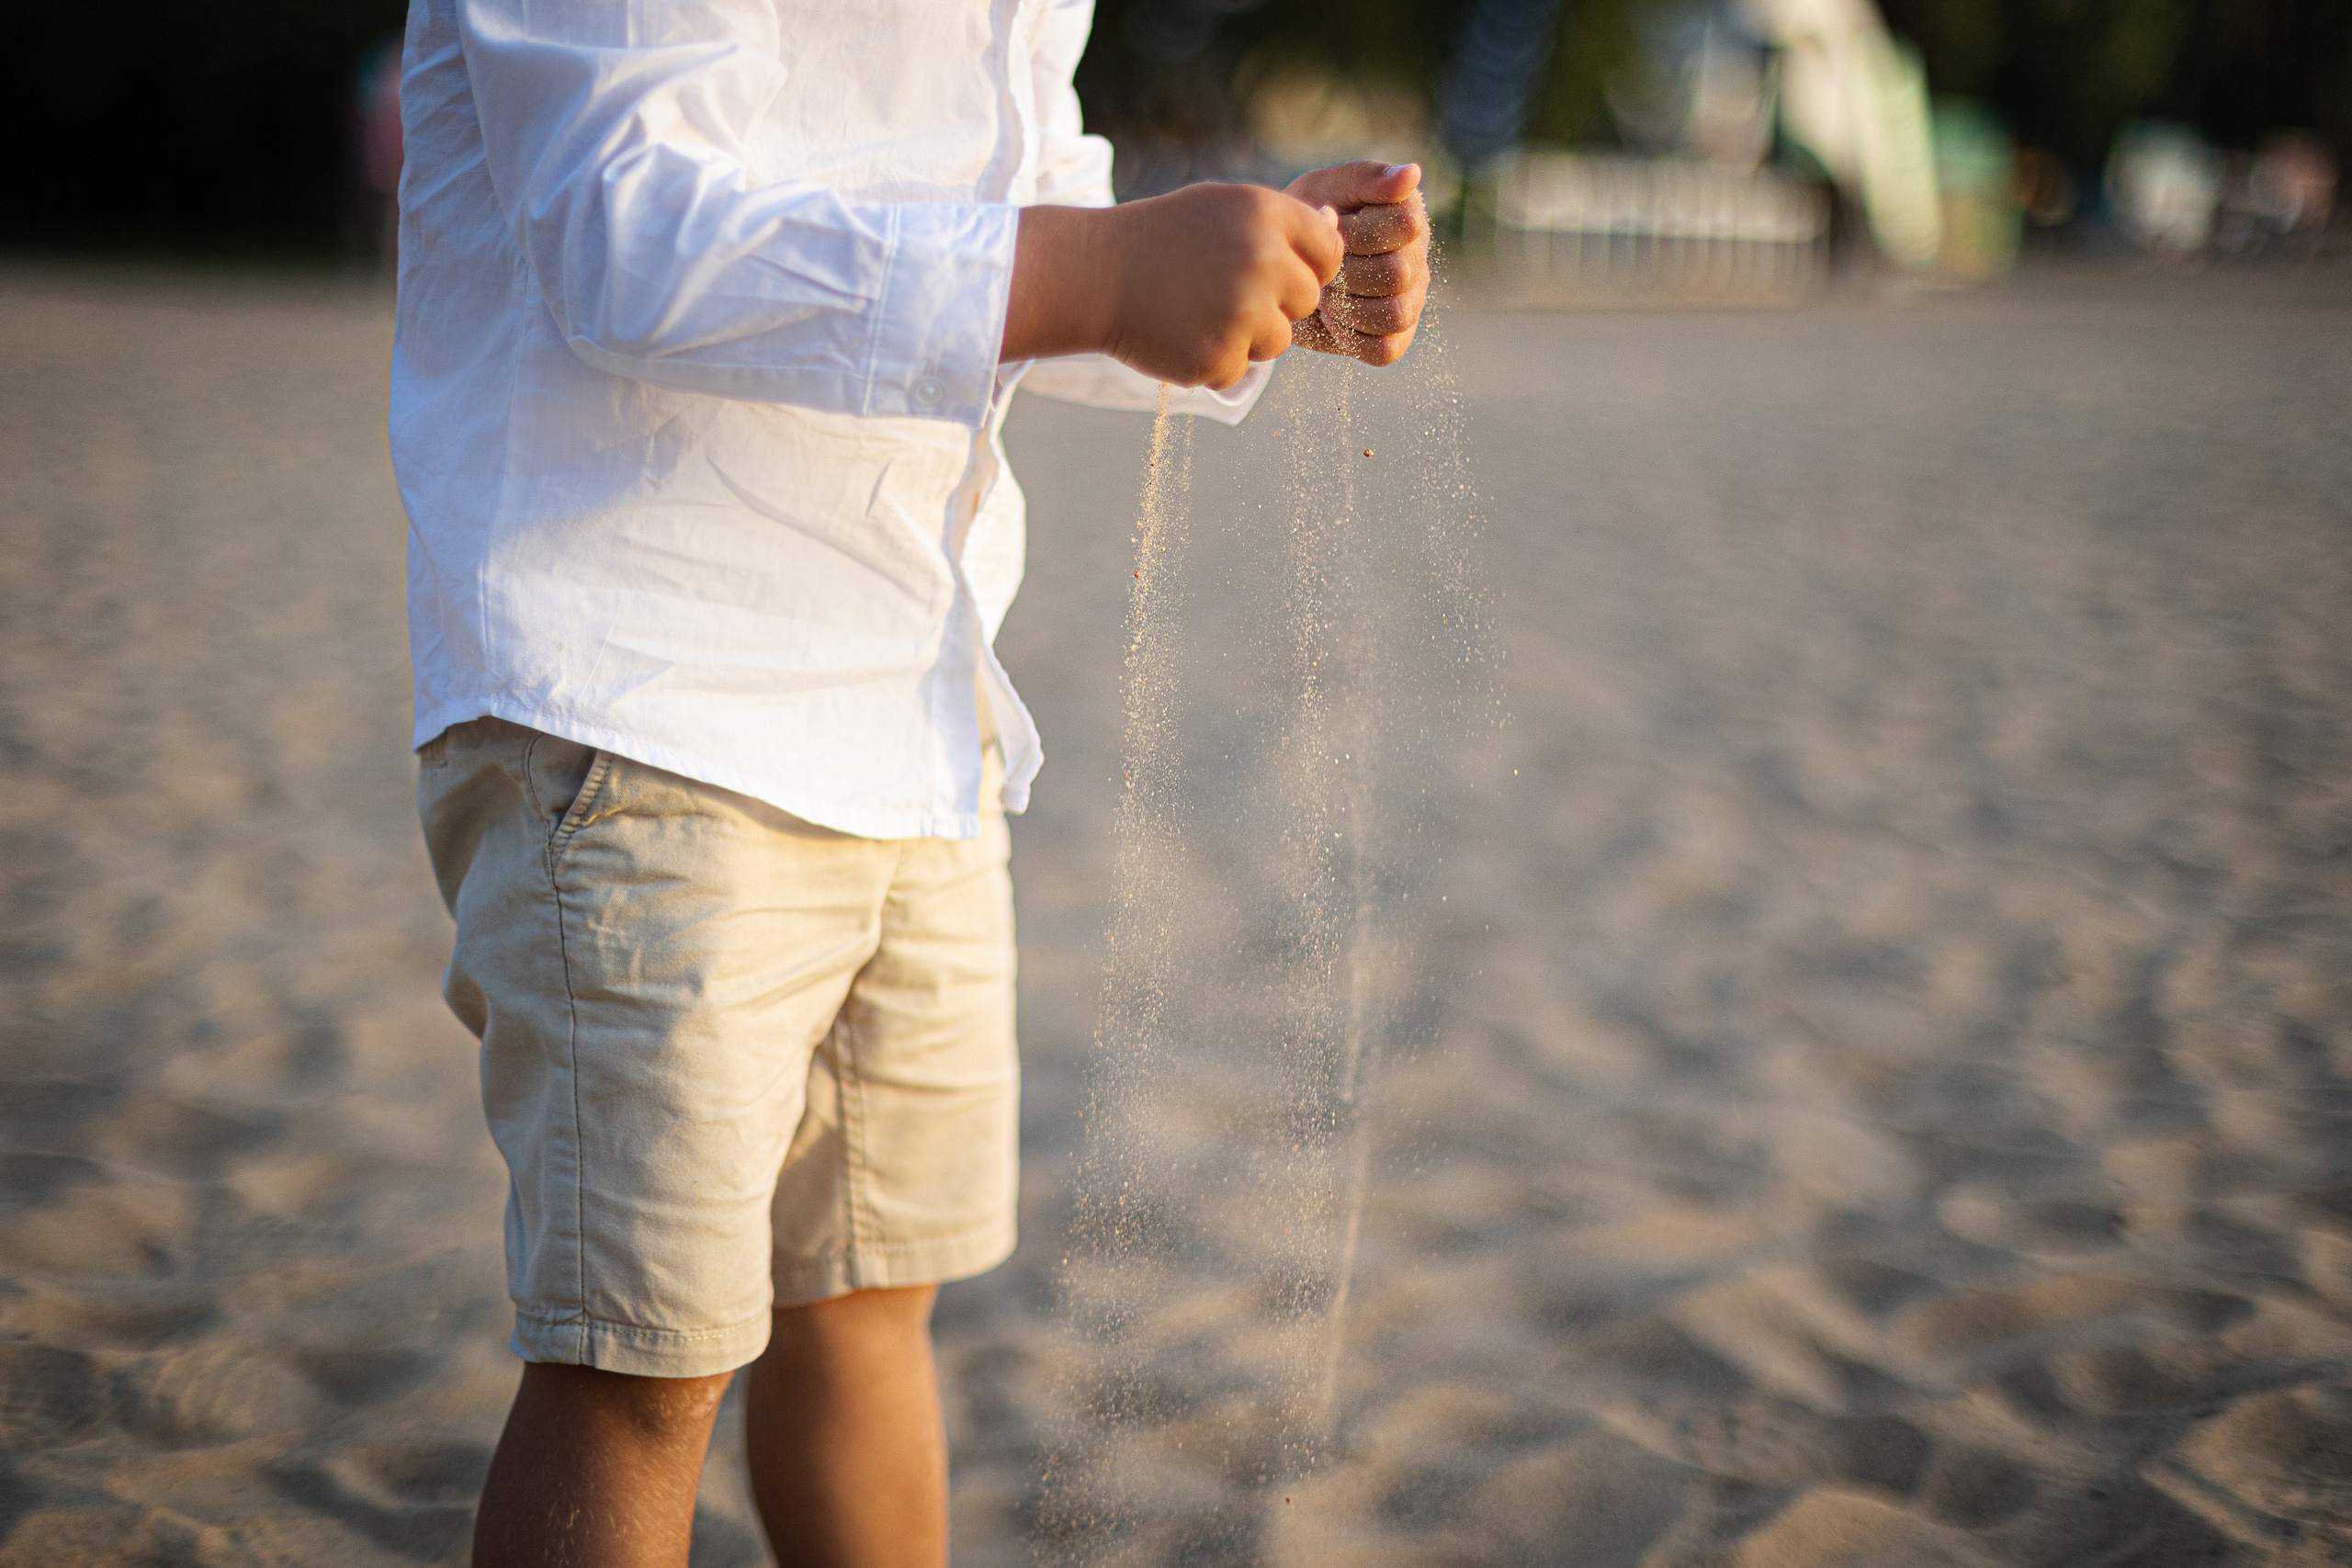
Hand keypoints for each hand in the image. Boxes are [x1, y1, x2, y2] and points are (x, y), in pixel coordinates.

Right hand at [1003, 184, 1343, 388]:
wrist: (1094, 275)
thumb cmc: (1161, 237)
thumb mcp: (1221, 207)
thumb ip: (1280, 221)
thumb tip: (1335, 223)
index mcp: (1267, 215)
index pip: (1329, 252)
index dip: (1304, 265)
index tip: (1268, 268)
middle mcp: (1263, 260)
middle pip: (1308, 300)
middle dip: (1275, 302)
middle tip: (1221, 290)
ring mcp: (1243, 312)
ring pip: (1279, 341)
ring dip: (1247, 335)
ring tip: (1198, 311)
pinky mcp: (1220, 357)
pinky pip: (1240, 369)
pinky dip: (1213, 360)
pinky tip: (1180, 333)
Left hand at [1282, 162, 1429, 366]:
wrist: (1281, 263)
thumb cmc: (1307, 219)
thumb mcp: (1325, 188)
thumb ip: (1368, 178)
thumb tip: (1413, 173)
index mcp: (1408, 216)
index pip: (1405, 225)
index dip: (1359, 231)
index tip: (1330, 225)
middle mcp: (1416, 258)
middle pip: (1396, 273)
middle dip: (1345, 272)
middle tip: (1320, 266)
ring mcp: (1410, 300)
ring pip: (1394, 314)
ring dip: (1348, 306)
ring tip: (1325, 292)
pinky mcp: (1395, 336)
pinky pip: (1383, 349)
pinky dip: (1351, 337)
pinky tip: (1333, 319)